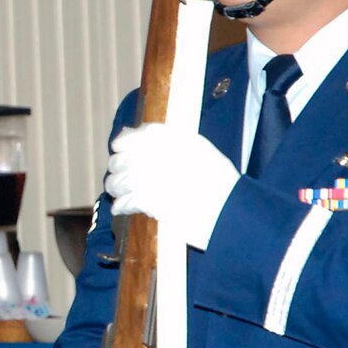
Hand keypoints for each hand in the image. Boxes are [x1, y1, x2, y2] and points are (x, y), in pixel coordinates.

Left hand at [105, 122, 238, 249]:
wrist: (232, 213)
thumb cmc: (222, 187)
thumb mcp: (203, 154)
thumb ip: (173, 142)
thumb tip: (135, 134)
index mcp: (182, 140)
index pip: (144, 133)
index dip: (126, 140)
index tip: (118, 146)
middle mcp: (167, 154)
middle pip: (126, 156)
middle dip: (117, 166)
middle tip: (116, 174)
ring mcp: (158, 176)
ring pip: (121, 179)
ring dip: (115, 186)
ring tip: (117, 192)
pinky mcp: (153, 200)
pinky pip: (127, 200)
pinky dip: (122, 205)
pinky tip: (121, 208)